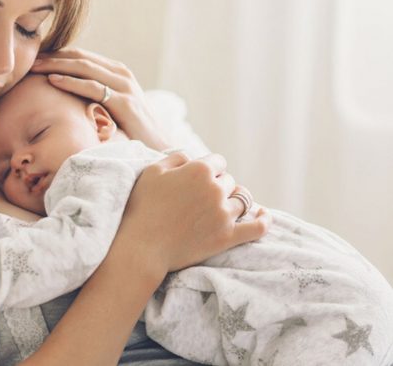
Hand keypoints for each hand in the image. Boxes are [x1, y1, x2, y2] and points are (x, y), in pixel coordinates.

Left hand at [31, 48, 169, 149]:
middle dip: (53, 56)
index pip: (82, 57)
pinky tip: (52, 80)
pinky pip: (93, 87)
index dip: (58, 55)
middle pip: (81, 58)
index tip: (35, 58)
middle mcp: (121, 74)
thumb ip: (96, 96)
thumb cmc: (132, 130)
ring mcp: (124, 86)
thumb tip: (68, 95)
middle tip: (29, 58)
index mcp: (117, 72)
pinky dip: (71, 82)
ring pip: (84, 67)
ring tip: (34, 66)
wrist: (158, 147)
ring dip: (57, 65)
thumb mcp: (113, 107)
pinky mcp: (124, 102)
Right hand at [117, 152, 270, 274]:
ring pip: (242, 200)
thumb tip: (192, 158)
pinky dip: (263, 220)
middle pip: (229, 181)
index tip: (198, 179)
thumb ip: (176, 158)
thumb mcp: (153, 171)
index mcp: (199, 170)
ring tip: (223, 207)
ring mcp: (224, 214)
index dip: (208, 169)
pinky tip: (263, 215)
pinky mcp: (228, 237)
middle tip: (201, 198)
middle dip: (218, 186)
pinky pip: (257, 227)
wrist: (142, 247)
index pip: (218, 161)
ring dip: (233, 201)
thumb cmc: (142, 207)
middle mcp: (216, 189)